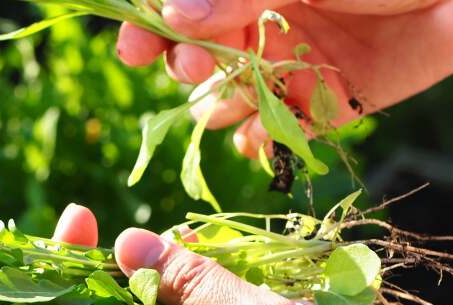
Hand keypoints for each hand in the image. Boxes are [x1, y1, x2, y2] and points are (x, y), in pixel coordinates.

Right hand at [116, 0, 452, 158]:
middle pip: (192, 60)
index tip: (132, 47)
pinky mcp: (320, 108)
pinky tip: (262, 135)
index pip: (178, 13)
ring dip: (218, 107)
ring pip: (224, 103)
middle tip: (196, 66)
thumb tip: (173, 16)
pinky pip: (269, 136)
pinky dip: (259, 142)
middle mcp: (258, 29)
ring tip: (232, 98)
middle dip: (184, 67)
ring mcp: (286, 70)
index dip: (148, 31)